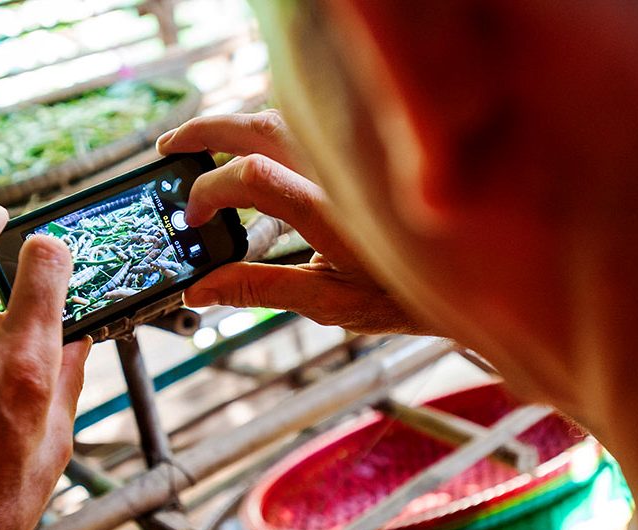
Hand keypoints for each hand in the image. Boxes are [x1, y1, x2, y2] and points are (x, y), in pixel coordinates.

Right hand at [157, 111, 424, 335]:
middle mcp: (339, 173)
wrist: (468, 276)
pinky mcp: (356, 156)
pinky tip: (251, 153)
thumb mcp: (326, 304)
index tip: (191, 220)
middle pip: (260, 126)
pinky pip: (304, 127)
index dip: (208, 193)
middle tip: (169, 148)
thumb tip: (200, 291)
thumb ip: (259, 291)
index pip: (251, 176)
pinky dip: (267, 131)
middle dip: (205, 131)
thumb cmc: (400, 294)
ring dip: (236, 126)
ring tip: (201, 146)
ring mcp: (349, 159)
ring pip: (283, 117)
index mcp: (330, 211)